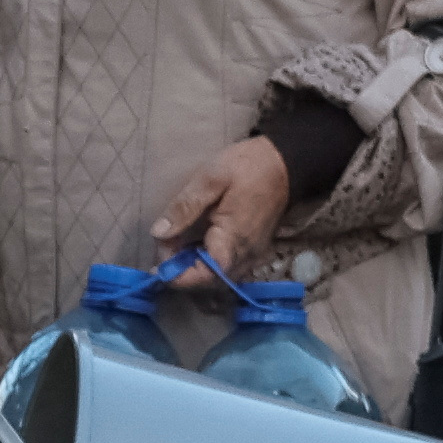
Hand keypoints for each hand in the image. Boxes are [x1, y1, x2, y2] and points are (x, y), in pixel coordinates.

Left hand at [146, 135, 297, 275]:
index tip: (159, 262)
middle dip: (182, 268)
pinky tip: (194, 241)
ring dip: (193, 264)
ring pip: (218, 275)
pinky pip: (228, 265)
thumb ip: (185, 207)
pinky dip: (207, 259)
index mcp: (233, 241)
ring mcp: (252, 255)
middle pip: (209, 279)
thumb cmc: (247, 167)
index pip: (204, 276)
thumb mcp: (210, 179)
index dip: (178, 275)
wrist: (285, 162)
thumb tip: (158, 233)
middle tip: (164, 244)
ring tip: (175, 242)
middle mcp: (246, 255)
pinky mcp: (254, 250)